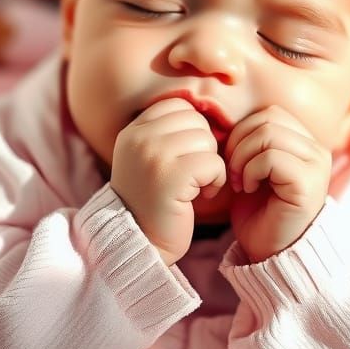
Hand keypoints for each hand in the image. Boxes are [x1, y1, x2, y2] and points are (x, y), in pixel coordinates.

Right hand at [111, 98, 226, 266]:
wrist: (140, 244)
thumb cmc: (154, 201)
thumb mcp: (151, 158)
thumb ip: (169, 132)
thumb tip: (209, 109)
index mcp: (133, 131)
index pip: (178, 105)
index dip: (193, 129)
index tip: (187, 156)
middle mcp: (139, 138)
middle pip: (196, 120)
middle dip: (204, 146)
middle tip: (195, 173)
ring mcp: (153, 156)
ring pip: (207, 139)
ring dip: (211, 164)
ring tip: (197, 185)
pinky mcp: (171, 177)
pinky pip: (214, 163)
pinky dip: (216, 180)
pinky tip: (202, 195)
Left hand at [225, 106, 330, 262]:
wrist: (270, 254)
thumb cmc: (259, 213)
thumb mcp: (252, 168)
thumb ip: (250, 141)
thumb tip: (223, 119)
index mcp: (305, 143)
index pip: (271, 113)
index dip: (242, 131)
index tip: (231, 160)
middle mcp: (316, 150)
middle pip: (269, 118)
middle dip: (239, 142)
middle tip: (232, 172)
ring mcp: (316, 166)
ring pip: (269, 133)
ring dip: (243, 157)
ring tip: (240, 181)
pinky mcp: (308, 183)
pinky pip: (272, 157)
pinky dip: (251, 171)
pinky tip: (248, 189)